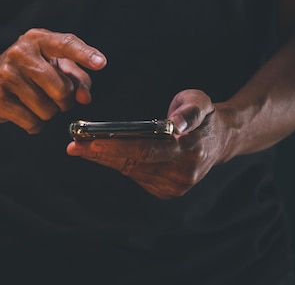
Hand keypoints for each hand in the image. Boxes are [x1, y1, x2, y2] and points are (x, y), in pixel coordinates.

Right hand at [0, 29, 106, 133]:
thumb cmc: (31, 70)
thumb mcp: (57, 66)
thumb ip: (78, 79)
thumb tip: (85, 97)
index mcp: (39, 39)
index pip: (65, 44)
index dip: (84, 54)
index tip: (101, 63)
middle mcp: (20, 53)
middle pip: (60, 88)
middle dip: (65, 100)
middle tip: (58, 97)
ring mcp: (5, 74)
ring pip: (47, 109)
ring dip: (49, 112)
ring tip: (38, 101)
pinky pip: (32, 122)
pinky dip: (35, 124)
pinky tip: (26, 112)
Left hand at [67, 90, 231, 198]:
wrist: (220, 140)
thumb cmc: (205, 117)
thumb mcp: (201, 103)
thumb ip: (189, 113)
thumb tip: (175, 126)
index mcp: (190, 150)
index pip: (146, 151)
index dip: (116, 147)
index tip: (90, 142)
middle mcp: (182, 173)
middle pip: (133, 163)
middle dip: (100, 154)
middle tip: (74, 145)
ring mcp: (175, 186)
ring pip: (131, 170)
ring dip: (105, 159)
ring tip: (80, 146)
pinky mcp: (167, 191)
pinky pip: (136, 175)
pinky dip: (118, 163)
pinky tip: (100, 154)